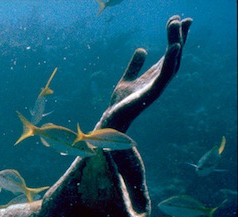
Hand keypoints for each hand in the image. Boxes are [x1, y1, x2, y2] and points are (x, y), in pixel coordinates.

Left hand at [99, 15, 191, 131]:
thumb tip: (142, 50)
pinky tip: (174, 47)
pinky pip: (165, 74)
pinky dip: (170, 60)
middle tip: (182, 18)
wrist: (112, 120)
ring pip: (172, 62)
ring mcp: (158, 87)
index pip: (169, 54)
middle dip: (179, 36)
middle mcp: (160, 80)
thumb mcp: (127, 79)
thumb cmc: (121, 103)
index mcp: (154, 76)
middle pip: (174, 55)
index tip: (178, 20)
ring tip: (177, 25)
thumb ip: (135, 65)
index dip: (175, 38)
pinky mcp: (152, 93)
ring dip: (176, 43)